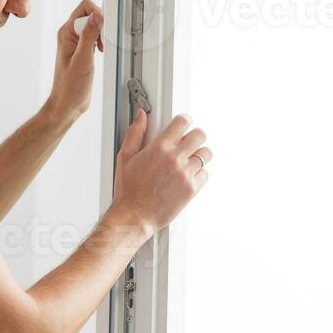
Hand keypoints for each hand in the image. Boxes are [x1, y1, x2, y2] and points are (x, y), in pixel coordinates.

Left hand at [45, 0, 104, 120]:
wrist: (67, 104)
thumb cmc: (70, 87)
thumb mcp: (82, 60)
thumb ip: (89, 37)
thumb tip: (96, 16)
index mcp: (66, 33)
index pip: (84, 8)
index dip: (97, 14)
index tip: (104, 28)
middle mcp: (69, 35)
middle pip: (89, 14)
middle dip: (101, 24)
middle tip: (102, 42)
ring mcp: (76, 42)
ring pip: (93, 26)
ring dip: (101, 34)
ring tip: (100, 49)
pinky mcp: (82, 50)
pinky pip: (93, 37)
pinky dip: (100, 42)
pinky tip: (100, 53)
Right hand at [108, 109, 210, 237]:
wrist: (135, 216)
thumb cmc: (129, 190)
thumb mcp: (126, 157)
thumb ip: (135, 133)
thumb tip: (141, 115)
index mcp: (159, 148)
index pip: (182, 122)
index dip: (184, 121)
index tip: (183, 125)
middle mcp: (174, 159)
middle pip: (200, 135)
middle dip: (195, 136)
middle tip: (190, 142)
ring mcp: (185, 174)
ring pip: (206, 154)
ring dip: (200, 154)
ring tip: (191, 160)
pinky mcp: (191, 189)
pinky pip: (205, 174)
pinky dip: (199, 174)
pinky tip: (188, 177)